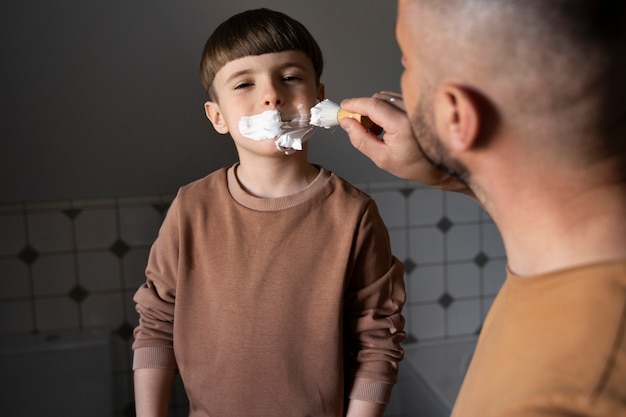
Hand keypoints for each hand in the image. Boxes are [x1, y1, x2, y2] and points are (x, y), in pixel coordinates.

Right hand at [340, 92, 471, 194]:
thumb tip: (346, 122)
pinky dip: (385, 109)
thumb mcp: (382, 158)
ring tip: (376, 131)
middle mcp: (411, 111)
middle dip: (364, 110)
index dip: (355, 104)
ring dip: (374, 110)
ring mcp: (416, 106)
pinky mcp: (419, 105)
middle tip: (358, 127)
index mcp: (402, 124)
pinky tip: (387, 126)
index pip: (373, 105)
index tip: (343, 107)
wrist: (443, 166)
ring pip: (385, 98)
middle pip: (377, 99)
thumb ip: (360, 139)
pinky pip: (395, 99)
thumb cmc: (415, 166)